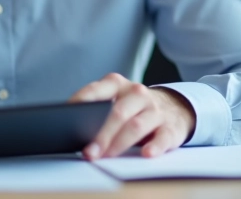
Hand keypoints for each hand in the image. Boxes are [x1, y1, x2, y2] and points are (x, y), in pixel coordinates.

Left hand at [69, 73, 194, 159]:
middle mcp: (137, 93)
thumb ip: (97, 110)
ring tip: (105, 156)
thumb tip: (71, 131)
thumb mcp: (116, 101)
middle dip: (101, 134)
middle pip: (117, 113)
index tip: (66, 117)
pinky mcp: (171, 128)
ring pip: (136, 126)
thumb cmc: (133, 108)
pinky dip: (154, 146)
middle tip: (88, 152)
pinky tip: (145, 154)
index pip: (96, 90)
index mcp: (117, 85)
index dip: (81, 102)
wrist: (174, 108)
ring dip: (119, 143)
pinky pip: (162, 137)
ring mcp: (156, 110)